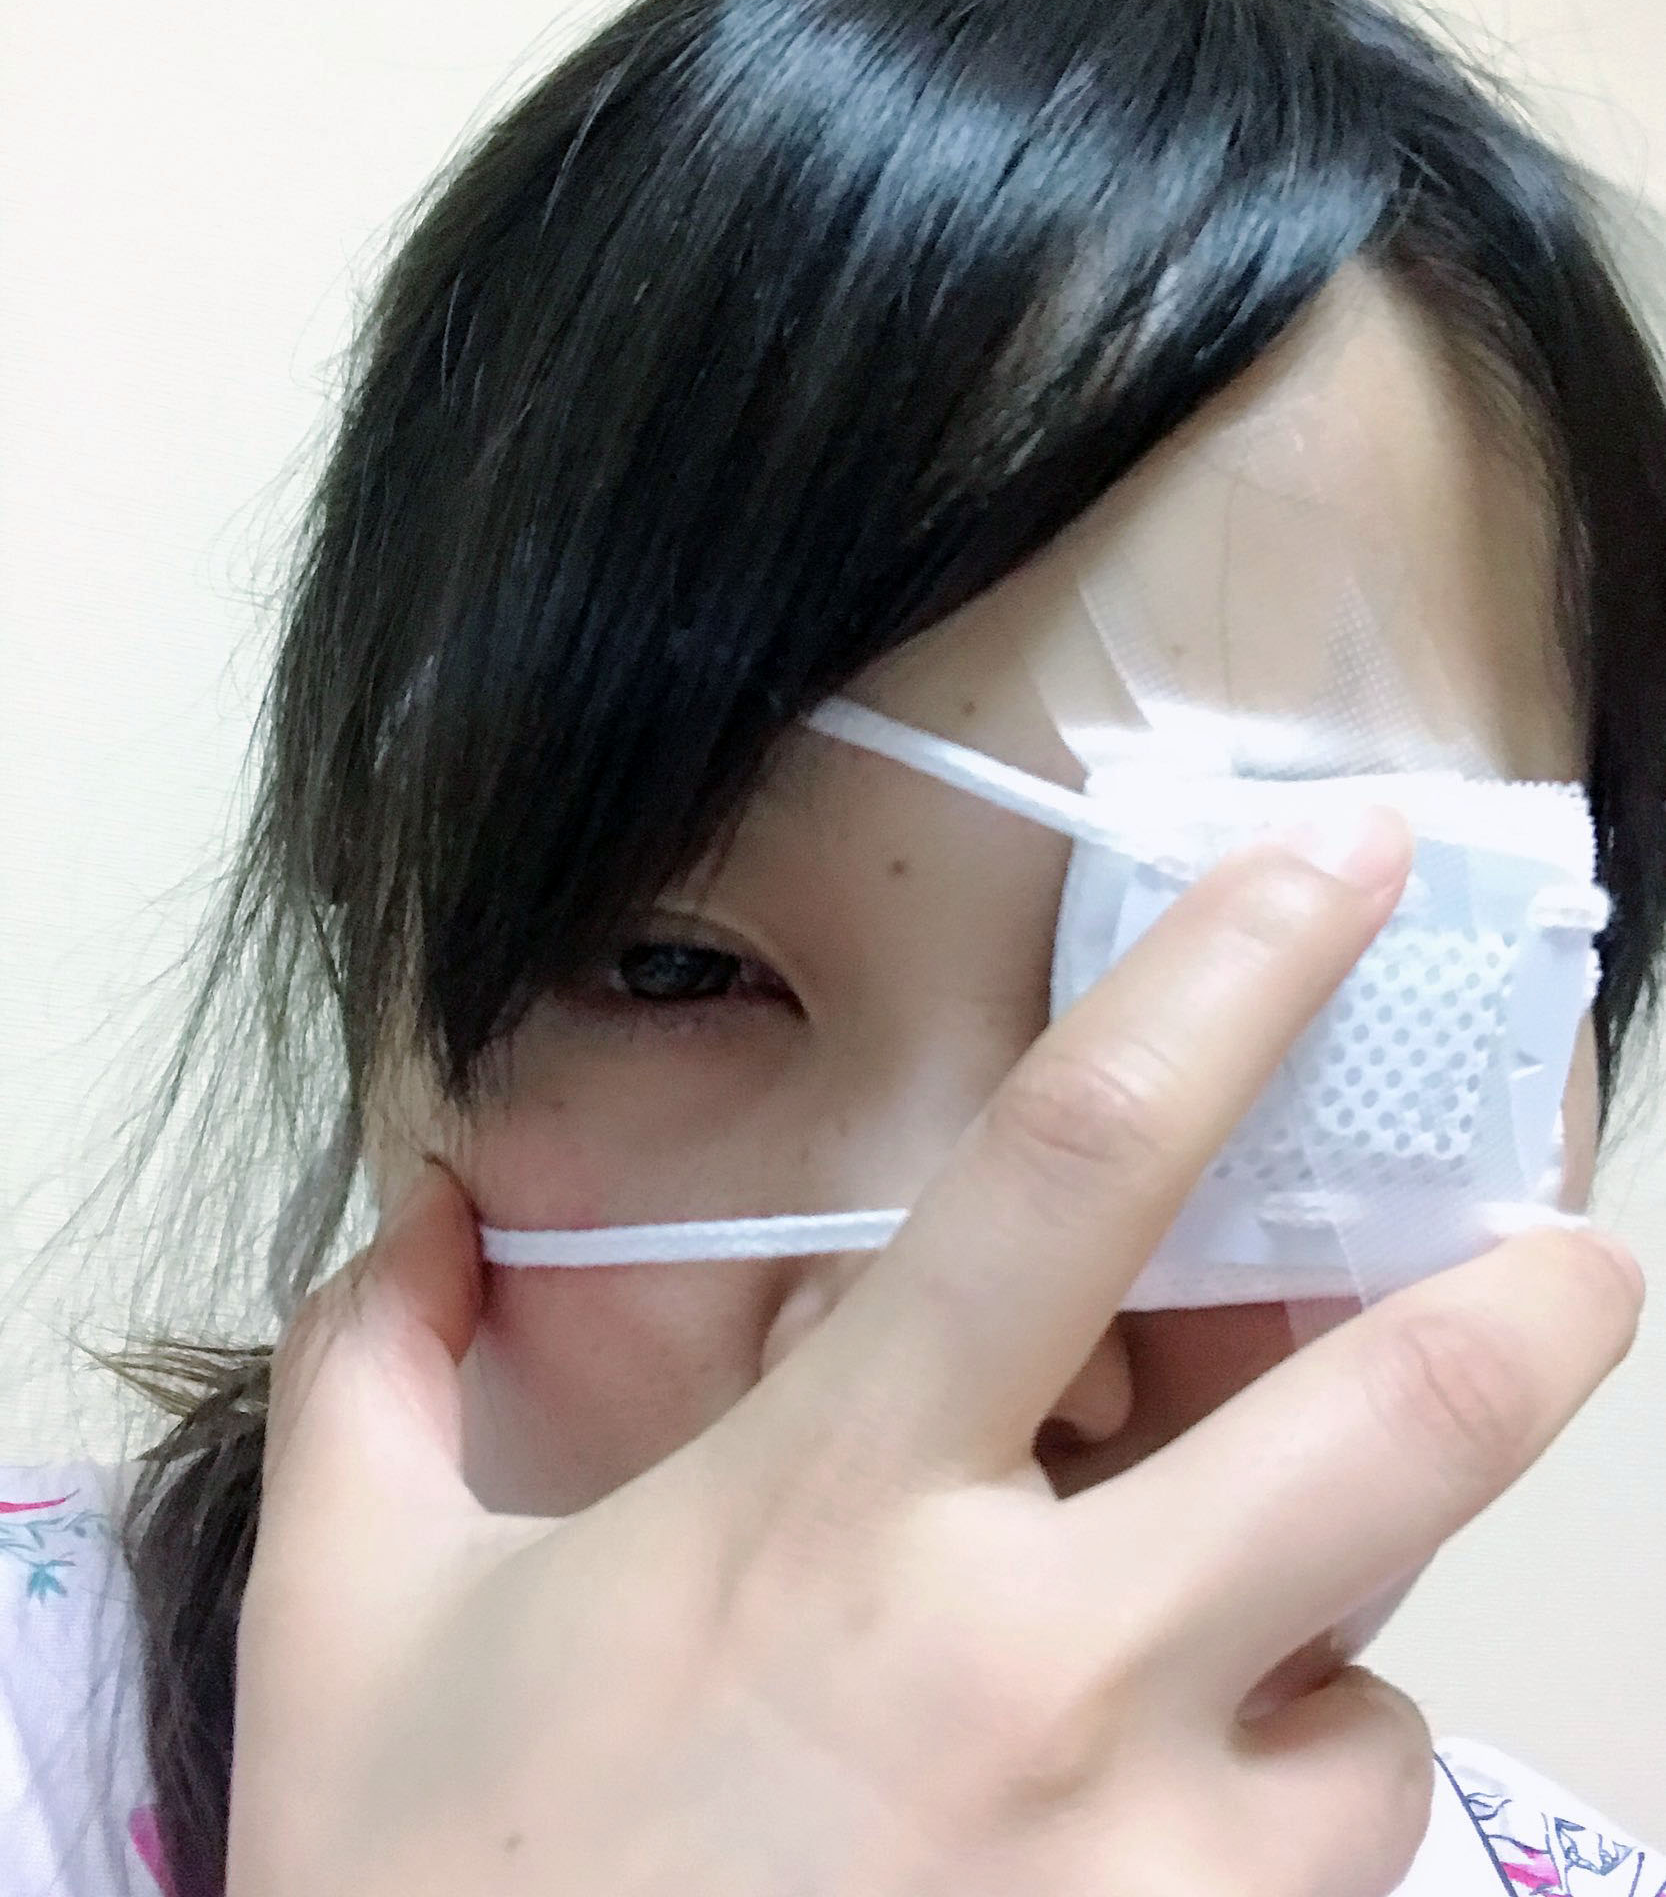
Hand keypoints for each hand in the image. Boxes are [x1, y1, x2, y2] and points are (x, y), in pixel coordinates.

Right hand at [227, 815, 1641, 1895]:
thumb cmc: (433, 1894)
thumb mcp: (350, 1614)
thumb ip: (380, 1374)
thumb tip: (421, 1211)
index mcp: (834, 1502)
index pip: (1073, 1167)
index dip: (1228, 978)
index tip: (1343, 863)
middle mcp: (1032, 1662)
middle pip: (1378, 1429)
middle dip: (1522, 1310)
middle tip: (1573, 1252)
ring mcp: (1140, 1864)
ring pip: (1372, 1690)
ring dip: (1332, 1621)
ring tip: (1230, 1627)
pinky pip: (1325, 1860)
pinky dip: (1285, 1792)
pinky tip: (1166, 1807)